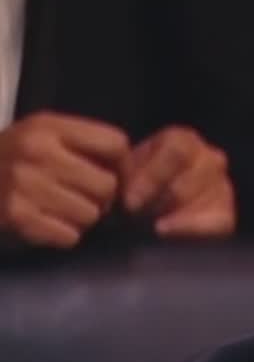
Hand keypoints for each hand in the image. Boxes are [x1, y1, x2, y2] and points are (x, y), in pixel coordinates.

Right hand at [0, 112, 128, 248]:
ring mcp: (24, 184)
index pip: (115, 143)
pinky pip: (70, 236)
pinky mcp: (17, 215)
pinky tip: (45, 222)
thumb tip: (132, 173)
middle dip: (100, 198)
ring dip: (81, 218)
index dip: (122, 165)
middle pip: (107, 185)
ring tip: (59, 209)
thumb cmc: (11, 161)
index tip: (112, 174)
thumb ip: (85, 145)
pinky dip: (62, 235)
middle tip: (80, 197)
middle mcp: (36, 151)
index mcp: (48, 126)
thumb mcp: (42, 137)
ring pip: (92, 215)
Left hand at [122, 125, 235, 237]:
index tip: (131, 201)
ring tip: (148, 222)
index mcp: (184, 139)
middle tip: (136, 215)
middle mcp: (210, 157)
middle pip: (184, 183)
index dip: (152, 178)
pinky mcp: (227, 214)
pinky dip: (187, 229)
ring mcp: (223, 186)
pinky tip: (166, 231)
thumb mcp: (126, 171)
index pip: (177, 152)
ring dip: (167, 215)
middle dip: (156, 202)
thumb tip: (130, 194)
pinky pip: (214, 224)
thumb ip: (129, 173)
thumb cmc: (134, 184)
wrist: (145, 208)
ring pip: (196, 203)